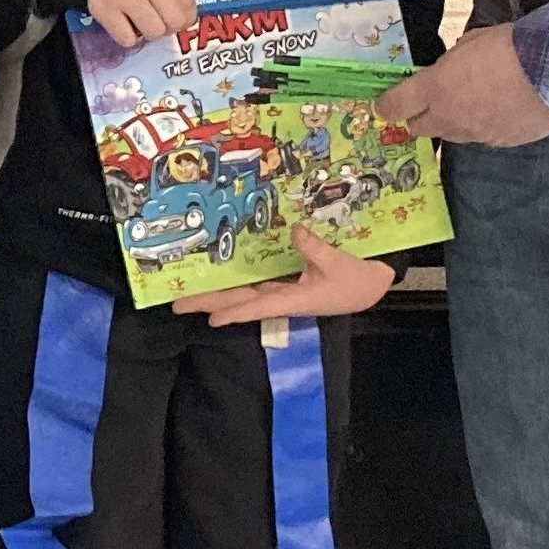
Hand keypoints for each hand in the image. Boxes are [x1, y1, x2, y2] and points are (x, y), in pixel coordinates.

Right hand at [85, 0, 196, 46]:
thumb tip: (185, 14)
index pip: (188, 2)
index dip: (187, 16)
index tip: (178, 17)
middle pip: (175, 21)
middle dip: (171, 27)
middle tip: (160, 23)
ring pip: (154, 32)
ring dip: (149, 33)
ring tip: (140, 23)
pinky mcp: (105, 12)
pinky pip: (128, 39)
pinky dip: (128, 37)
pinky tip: (124, 26)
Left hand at [172, 226, 393, 327]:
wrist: (371, 288)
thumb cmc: (356, 281)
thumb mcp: (337, 263)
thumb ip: (314, 248)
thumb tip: (294, 230)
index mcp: (294, 300)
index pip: (259, 307)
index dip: (236, 312)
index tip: (212, 318)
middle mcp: (282, 300)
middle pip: (240, 302)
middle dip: (210, 303)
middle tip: (178, 304)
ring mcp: (282, 294)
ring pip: (243, 296)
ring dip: (216, 297)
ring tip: (187, 297)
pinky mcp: (285, 287)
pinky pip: (255, 288)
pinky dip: (235, 288)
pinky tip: (217, 285)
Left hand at [379, 24, 548, 146]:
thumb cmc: (512, 46)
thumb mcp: (474, 41)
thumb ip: (456, 57)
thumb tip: (453, 64)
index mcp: (435, 88)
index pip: (395, 105)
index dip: (387, 105)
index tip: (386, 104)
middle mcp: (450, 117)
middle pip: (419, 128)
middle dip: (420, 117)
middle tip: (430, 103)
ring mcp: (476, 134)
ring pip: (452, 136)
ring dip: (453, 123)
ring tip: (471, 105)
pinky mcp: (502, 143)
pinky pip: (483, 138)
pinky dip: (485, 127)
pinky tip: (501, 112)